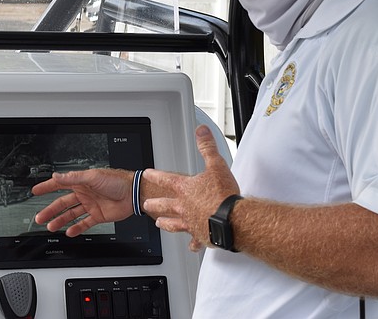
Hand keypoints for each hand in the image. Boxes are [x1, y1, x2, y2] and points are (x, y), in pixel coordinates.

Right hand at [32, 168, 133, 236]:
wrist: (133, 193)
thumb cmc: (116, 180)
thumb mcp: (92, 177)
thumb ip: (73, 178)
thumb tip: (56, 176)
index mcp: (81, 182)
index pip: (60, 184)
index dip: (47, 187)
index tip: (36, 191)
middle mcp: (84, 193)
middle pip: (63, 203)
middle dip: (50, 210)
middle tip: (39, 217)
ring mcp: (91, 205)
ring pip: (71, 214)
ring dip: (60, 220)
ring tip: (51, 226)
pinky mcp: (98, 215)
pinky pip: (84, 223)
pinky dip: (76, 228)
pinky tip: (69, 232)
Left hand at [142, 125, 238, 248]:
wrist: (232, 219)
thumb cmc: (223, 194)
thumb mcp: (215, 165)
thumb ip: (207, 147)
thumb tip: (200, 131)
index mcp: (185, 189)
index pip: (166, 180)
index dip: (155, 176)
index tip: (147, 174)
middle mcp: (184, 206)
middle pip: (164, 204)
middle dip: (154, 203)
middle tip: (145, 204)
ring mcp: (190, 222)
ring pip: (173, 223)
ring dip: (165, 222)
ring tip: (159, 223)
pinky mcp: (199, 234)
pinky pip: (194, 240)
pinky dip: (193, 243)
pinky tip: (191, 246)